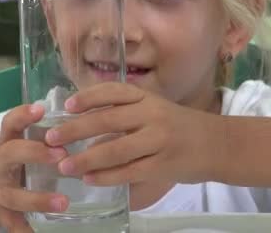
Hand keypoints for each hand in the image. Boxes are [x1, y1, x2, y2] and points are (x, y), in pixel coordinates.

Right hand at [0, 105, 68, 231]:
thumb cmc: (7, 161)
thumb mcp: (16, 144)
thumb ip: (42, 135)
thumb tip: (84, 121)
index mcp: (6, 144)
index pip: (10, 124)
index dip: (23, 115)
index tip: (41, 108)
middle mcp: (0, 166)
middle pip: (10, 155)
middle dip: (34, 153)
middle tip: (61, 154)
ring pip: (14, 196)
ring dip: (38, 199)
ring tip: (63, 202)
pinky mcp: (3, 216)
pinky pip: (16, 226)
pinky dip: (28, 232)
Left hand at [44, 83, 225, 186]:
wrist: (218, 144)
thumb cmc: (179, 126)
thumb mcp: (155, 108)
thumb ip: (126, 112)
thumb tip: (84, 123)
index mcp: (148, 98)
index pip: (113, 91)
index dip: (87, 97)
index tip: (66, 106)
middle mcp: (152, 115)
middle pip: (107, 120)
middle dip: (75, 130)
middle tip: (51, 139)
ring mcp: (158, 141)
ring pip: (116, 150)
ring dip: (86, 158)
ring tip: (64, 166)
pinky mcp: (163, 165)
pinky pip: (129, 172)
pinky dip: (107, 177)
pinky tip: (89, 179)